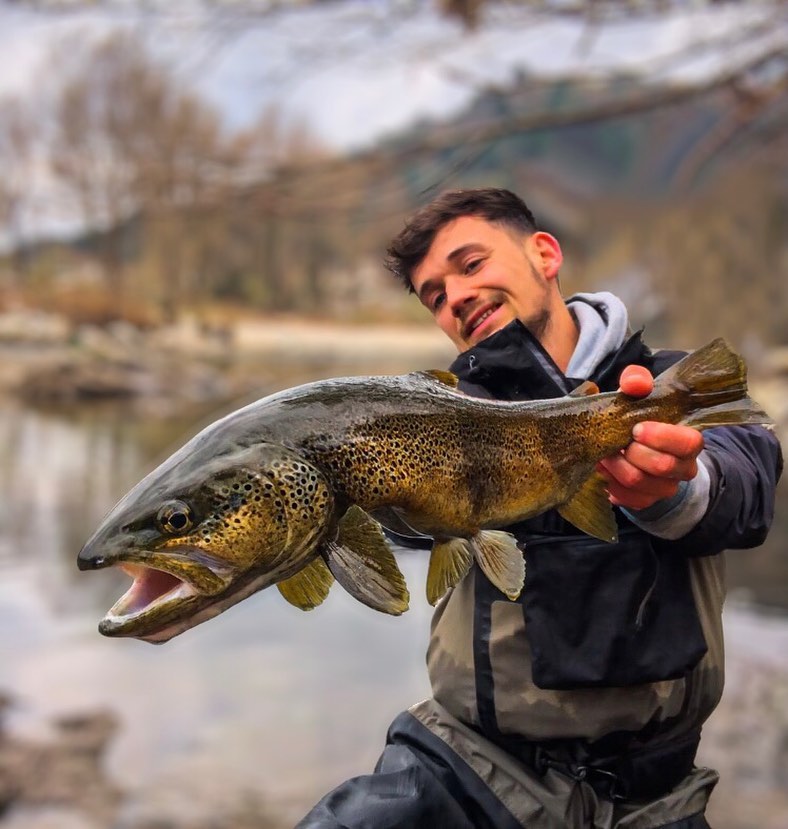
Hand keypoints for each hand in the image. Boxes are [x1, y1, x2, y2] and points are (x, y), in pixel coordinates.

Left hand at [596, 365, 704, 510]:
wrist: (632, 444)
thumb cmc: (637, 416)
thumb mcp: (638, 395)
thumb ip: (637, 381)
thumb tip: (634, 384)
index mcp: (689, 440)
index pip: (687, 442)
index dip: (660, 437)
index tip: (636, 429)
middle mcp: (683, 468)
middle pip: (661, 466)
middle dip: (631, 452)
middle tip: (615, 441)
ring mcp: (665, 488)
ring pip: (638, 482)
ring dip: (615, 466)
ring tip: (604, 453)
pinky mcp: (645, 501)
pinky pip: (626, 498)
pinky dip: (610, 482)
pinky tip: (605, 469)